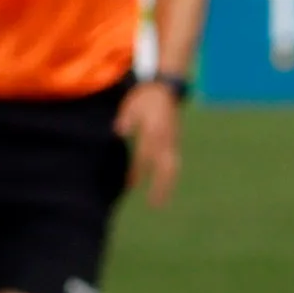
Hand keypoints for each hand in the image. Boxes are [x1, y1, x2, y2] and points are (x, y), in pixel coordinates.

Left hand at [116, 73, 182, 207]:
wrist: (167, 88)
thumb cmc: (146, 97)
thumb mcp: (132, 104)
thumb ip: (127, 119)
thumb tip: (119, 132)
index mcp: (155, 130)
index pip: (146, 155)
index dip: (138, 171)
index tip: (130, 186)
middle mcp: (167, 139)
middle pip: (166, 168)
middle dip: (161, 187)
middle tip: (155, 205)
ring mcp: (173, 142)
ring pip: (172, 168)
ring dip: (167, 186)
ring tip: (159, 202)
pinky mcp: (174, 143)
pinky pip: (173, 164)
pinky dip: (168, 177)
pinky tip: (162, 187)